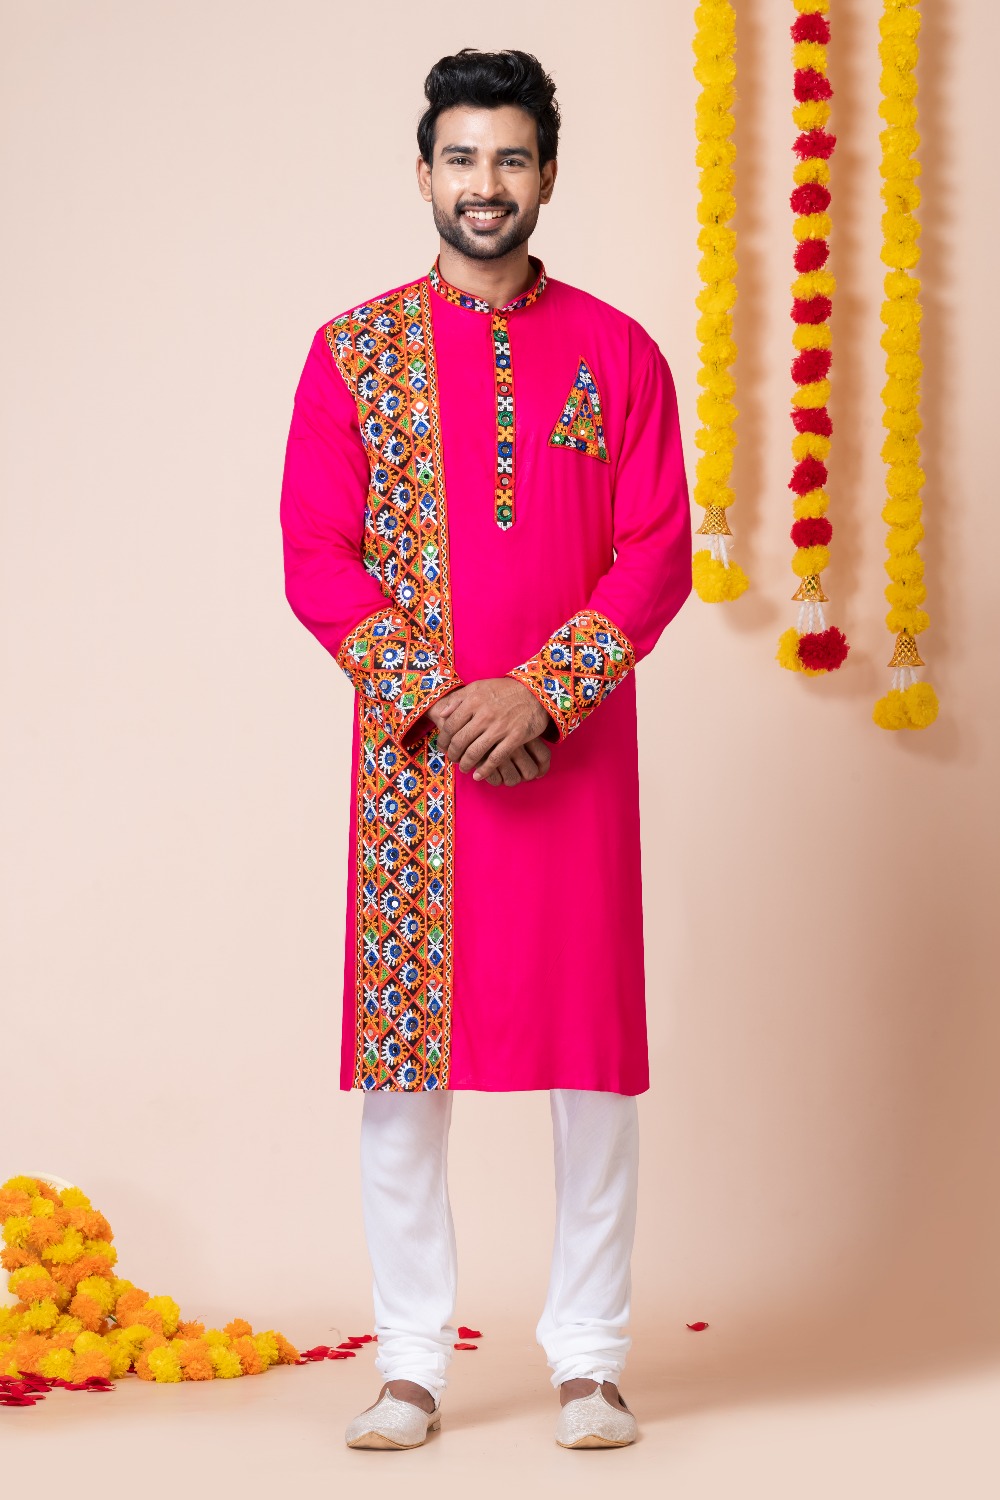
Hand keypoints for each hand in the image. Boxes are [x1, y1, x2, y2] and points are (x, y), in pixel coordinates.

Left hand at [425, 679, 554, 785]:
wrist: (534, 692)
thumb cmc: (504, 690)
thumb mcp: (478, 686)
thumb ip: (458, 699)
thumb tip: (442, 713)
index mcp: (473, 701)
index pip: (451, 725)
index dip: (444, 740)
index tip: (443, 747)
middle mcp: (484, 714)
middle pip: (460, 741)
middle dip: (453, 754)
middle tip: (453, 759)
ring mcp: (500, 727)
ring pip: (475, 752)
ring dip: (466, 764)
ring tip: (464, 768)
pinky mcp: (515, 737)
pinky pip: (496, 758)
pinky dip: (485, 770)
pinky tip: (479, 775)